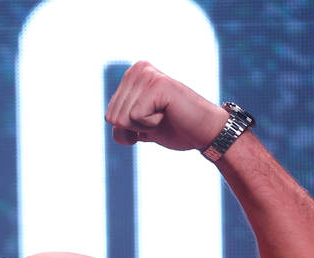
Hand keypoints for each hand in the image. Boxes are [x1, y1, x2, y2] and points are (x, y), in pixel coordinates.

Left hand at [105, 61, 227, 151]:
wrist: (204, 132)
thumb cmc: (174, 128)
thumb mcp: (138, 126)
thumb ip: (121, 119)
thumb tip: (109, 118)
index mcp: (131, 76)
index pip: (109, 116)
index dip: (129, 129)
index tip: (152, 119)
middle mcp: (137, 69)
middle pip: (112, 117)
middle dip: (134, 128)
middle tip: (159, 118)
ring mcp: (147, 75)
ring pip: (121, 119)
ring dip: (143, 126)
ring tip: (164, 114)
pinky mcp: (157, 85)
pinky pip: (134, 117)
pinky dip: (151, 125)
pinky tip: (168, 113)